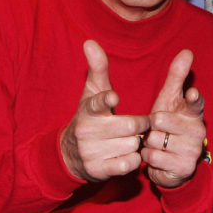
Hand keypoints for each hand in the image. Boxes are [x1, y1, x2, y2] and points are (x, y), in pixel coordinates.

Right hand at [60, 40, 149, 181]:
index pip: (97, 103)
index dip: (106, 99)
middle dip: (140, 125)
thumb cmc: (90, 118)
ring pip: (133, 145)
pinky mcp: (99, 170)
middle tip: (138, 125)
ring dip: (136, 143)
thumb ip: (97, 69)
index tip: (113, 97)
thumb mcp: (91, 93)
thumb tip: (90, 42)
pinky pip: (129, 164)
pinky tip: (126, 154)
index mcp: (87, 110)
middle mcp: (87, 131)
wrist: (71, 154)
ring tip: (128, 140)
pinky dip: (133, 159)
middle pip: (132, 126)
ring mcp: (92, 152)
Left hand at [143, 49, 206, 188]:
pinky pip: (153, 156)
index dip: (192, 99)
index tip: (190, 93)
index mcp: (194, 113)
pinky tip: (156, 156)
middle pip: (161, 120)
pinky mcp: (184, 168)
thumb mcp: (169, 100)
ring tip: (158, 144)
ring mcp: (193, 150)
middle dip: (151, 126)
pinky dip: (149, 157)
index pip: (196, 103)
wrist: (169, 163)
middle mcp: (198, 131)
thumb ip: (177, 77)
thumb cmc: (168, 125)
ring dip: (149, 143)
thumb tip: (187, 51)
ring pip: (155, 139)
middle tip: (158, 129)